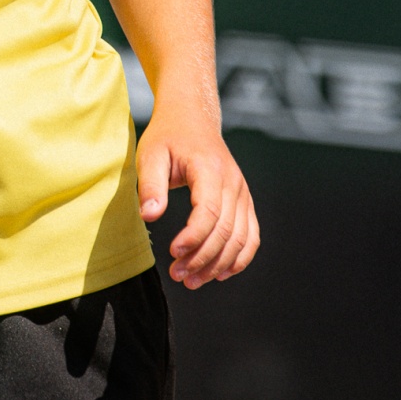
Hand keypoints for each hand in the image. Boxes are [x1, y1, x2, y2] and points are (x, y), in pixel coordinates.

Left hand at [138, 103, 259, 289]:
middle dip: (202, 258)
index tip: (172, 253)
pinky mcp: (244, 201)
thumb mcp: (150, 154)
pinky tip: (219, 274)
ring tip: (192, 280)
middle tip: (177, 275)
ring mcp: (242, 192)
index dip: (193, 237)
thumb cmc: (167, 137)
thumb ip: (150, 185)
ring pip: (241, 238)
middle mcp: (233, 182)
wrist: (192, 119)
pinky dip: (239, 258)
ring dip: (218, 264)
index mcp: (210, 169)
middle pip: (226, 231)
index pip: (209, 212)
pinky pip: (251, 236)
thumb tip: (149, 217)